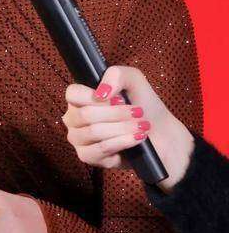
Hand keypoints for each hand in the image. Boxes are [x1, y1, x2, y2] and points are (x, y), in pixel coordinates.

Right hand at [62, 65, 193, 190]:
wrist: (161, 133)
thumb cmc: (143, 104)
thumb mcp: (133, 79)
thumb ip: (116, 75)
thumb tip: (101, 93)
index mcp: (80, 99)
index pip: (72, 93)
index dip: (94, 96)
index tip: (119, 98)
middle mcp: (74, 119)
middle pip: (85, 114)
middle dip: (117, 113)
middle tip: (138, 112)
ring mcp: (79, 139)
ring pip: (93, 132)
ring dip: (122, 128)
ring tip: (142, 126)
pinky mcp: (88, 157)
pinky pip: (101, 149)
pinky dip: (122, 141)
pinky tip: (137, 138)